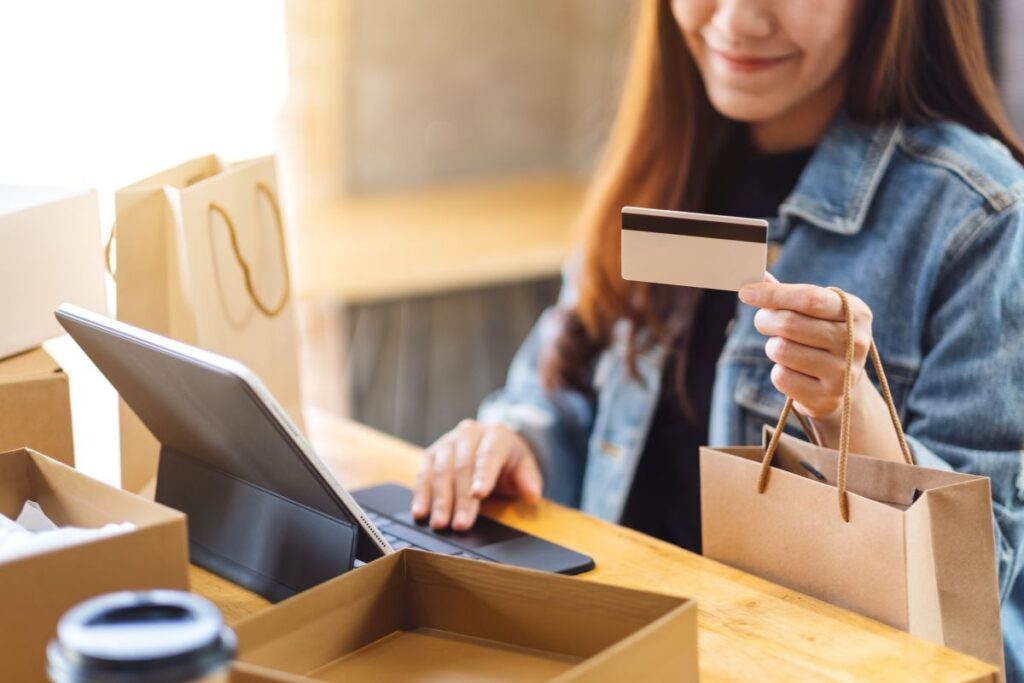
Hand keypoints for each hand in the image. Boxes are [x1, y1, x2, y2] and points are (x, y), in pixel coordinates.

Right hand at [411, 419, 542, 530]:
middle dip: (460, 498)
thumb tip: (532, 493)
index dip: (483, 475)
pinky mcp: (432, 453)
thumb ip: (529, 480)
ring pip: (441, 470)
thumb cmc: (509, 461)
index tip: (479, 495)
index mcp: (496, 435)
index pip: (488, 455)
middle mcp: (469, 433)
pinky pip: (424, 474)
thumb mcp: (526, 468)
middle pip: (463, 467)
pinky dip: (421, 494)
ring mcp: (448, 442)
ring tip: (439, 523)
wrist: (493, 444)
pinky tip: (420, 512)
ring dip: (439, 500)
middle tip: (459, 524)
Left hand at [739, 273, 871, 420]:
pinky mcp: (827, 398)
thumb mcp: (818, 314)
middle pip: (790, 323)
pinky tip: (793, 372)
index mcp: (857, 312)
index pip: (809, 298)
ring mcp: (843, 373)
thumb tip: (757, 276)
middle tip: (763, 321)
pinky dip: (778, 372)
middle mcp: (855, 342)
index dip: (773, 294)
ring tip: (784, 348)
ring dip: (772, 347)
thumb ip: (789, 294)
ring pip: (781, 350)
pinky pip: (781, 377)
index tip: (745, 292)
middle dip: (766, 320)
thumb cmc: (823, 340)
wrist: (846, 391)